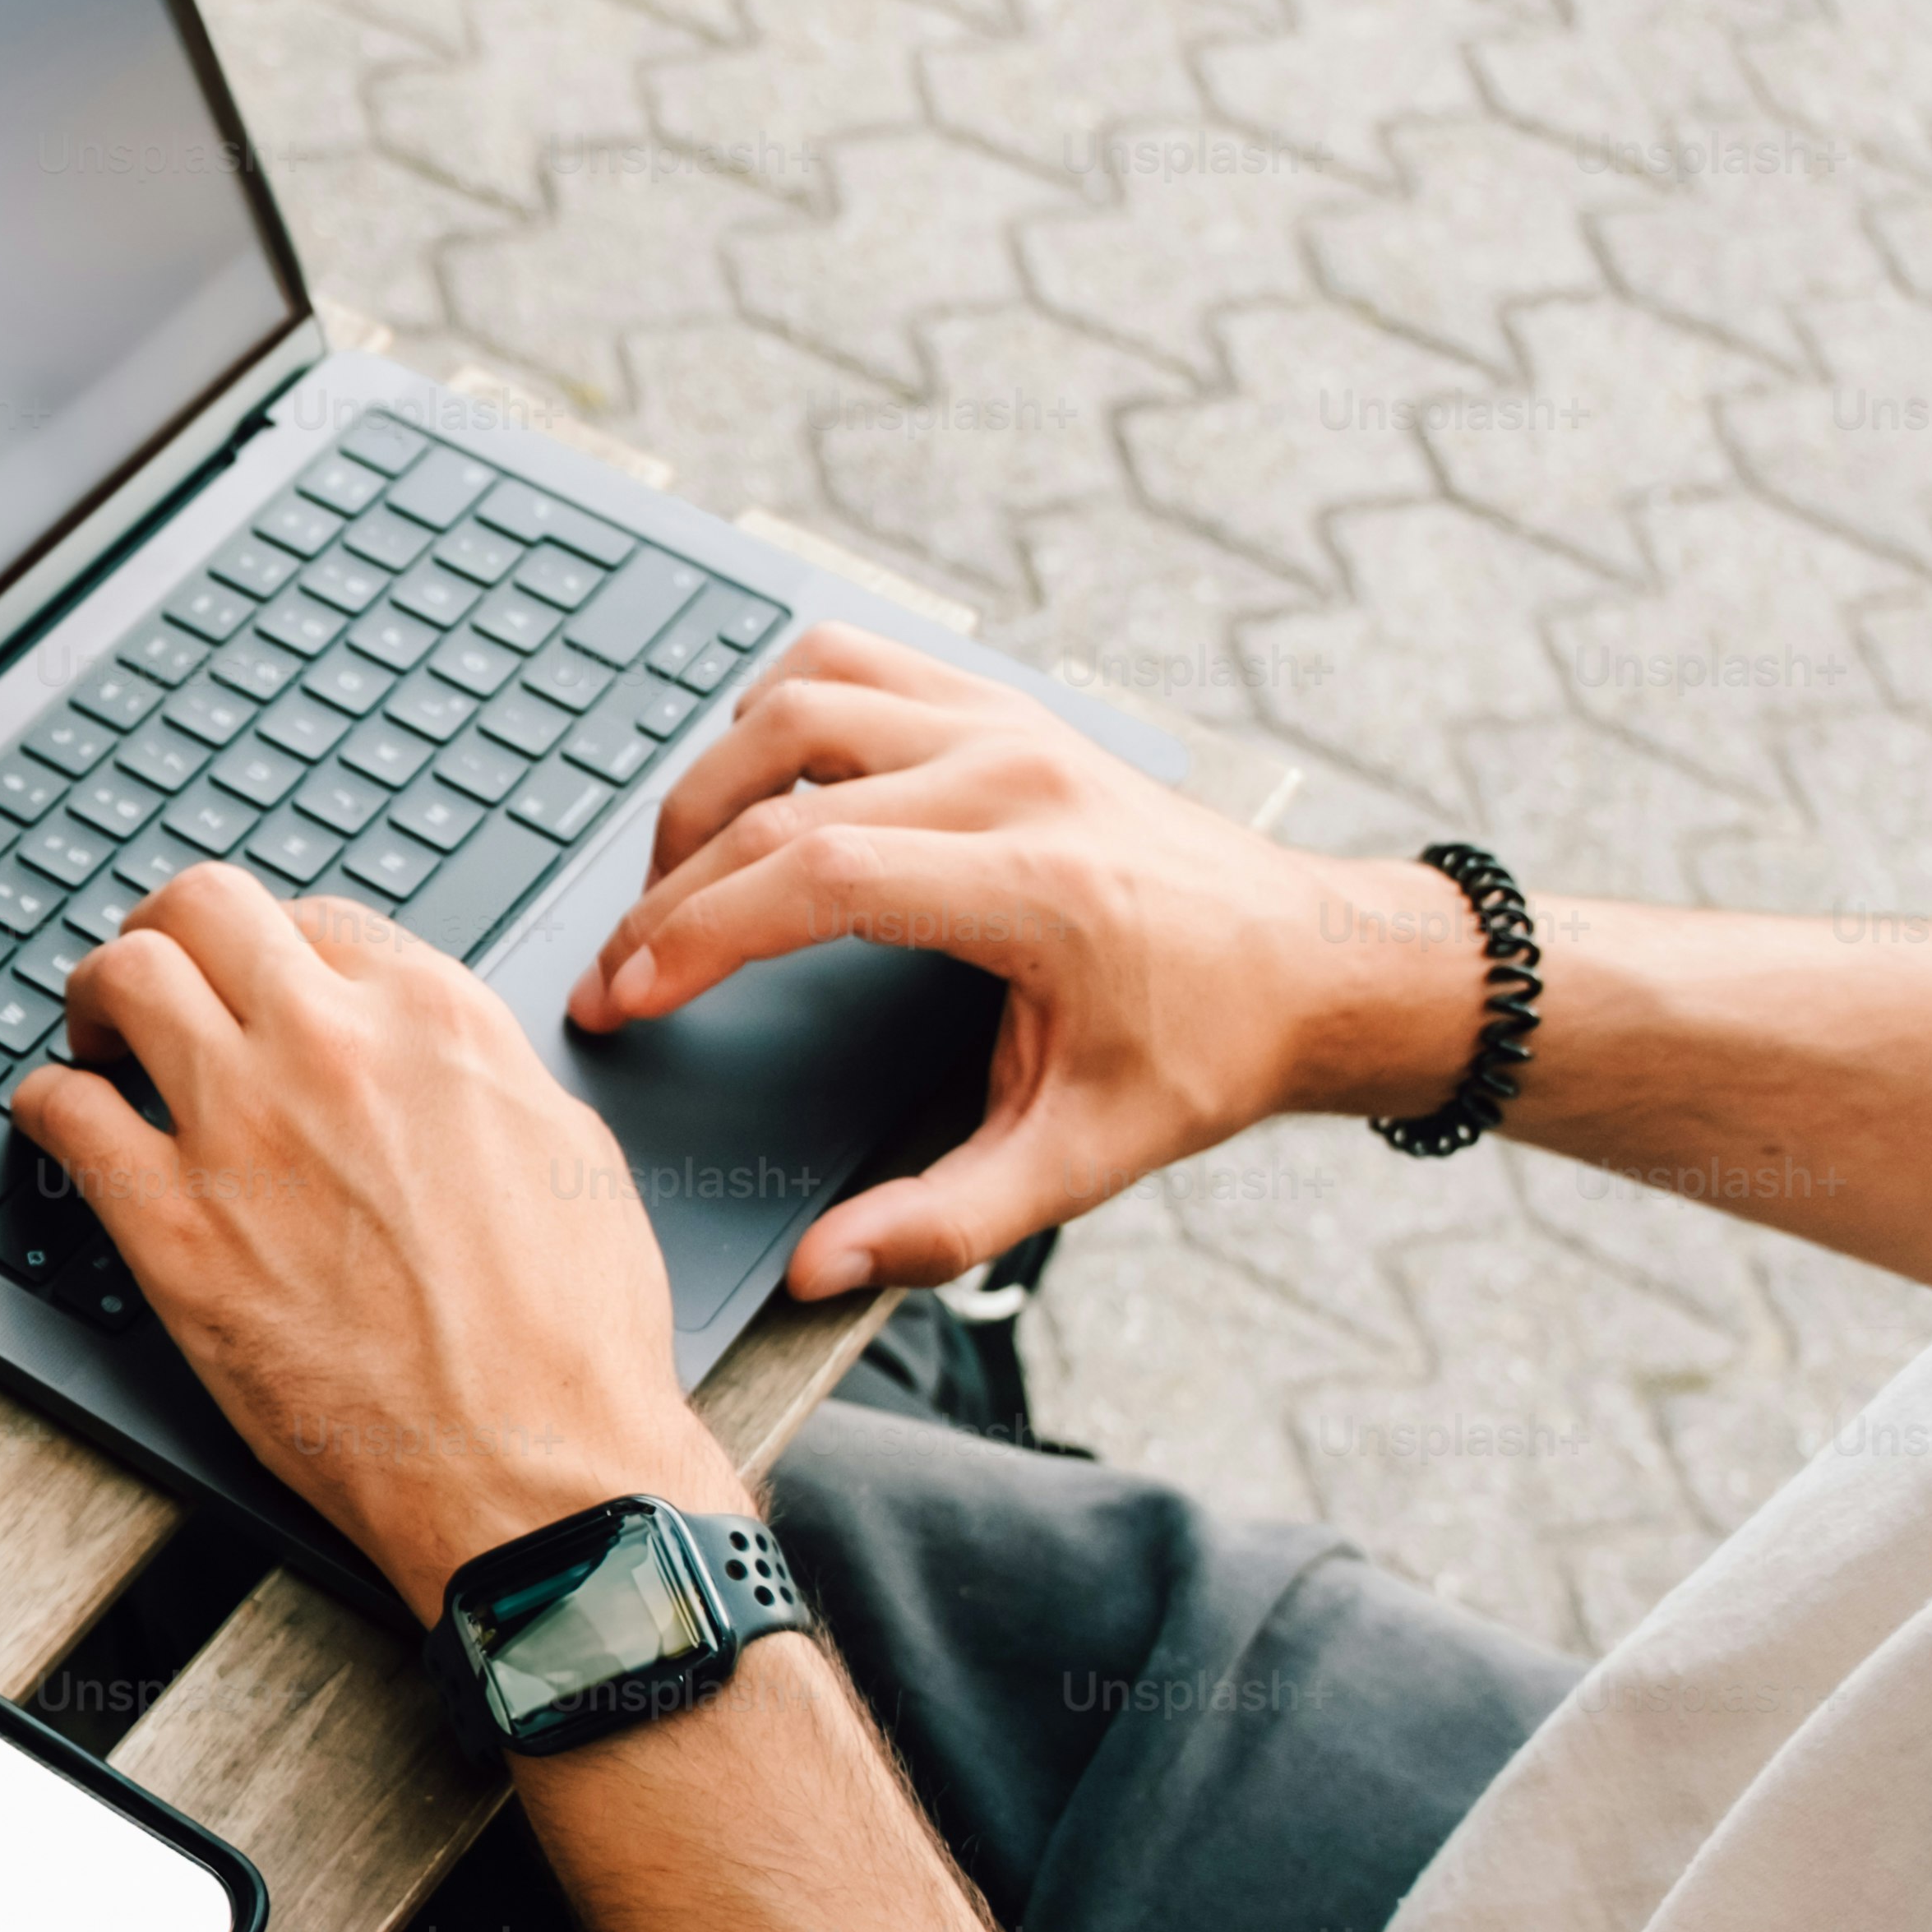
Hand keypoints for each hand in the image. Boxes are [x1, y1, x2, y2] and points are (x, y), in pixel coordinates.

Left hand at [10, 868, 745, 1618]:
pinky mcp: (170, 1228)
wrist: (536, 1463)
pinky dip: (48, 1102)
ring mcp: (240, 1129)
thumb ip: (471, 1072)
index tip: (250, 983)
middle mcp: (329, 1047)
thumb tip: (419, 1051)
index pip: (313, 918)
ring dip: (96, 999)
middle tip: (151, 979)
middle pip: (201, 909)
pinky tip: (61, 1120)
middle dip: (164, 932)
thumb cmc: (566, 1336)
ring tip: (97, 1039)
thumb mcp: (563, 1148)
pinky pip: (64, 1111)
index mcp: (434, 1019)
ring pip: (121, 980)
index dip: (268, 948)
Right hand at [566, 626, 1486, 1295]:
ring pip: (798, 700)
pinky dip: (774, 709)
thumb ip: (947, 1223)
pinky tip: (752, 789)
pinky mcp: (1003, 707)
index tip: (625, 996)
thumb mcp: (1086, 1160)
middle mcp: (1015, 779)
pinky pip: (852, 661)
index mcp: (1035, 885)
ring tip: (671, 880)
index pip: (816, 879)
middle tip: (618, 971)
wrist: (1314, 960)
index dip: (696, 936)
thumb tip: (822, 1269)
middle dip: (667, 892)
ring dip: (707, 785)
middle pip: (780, 797)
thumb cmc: (1204, 1051)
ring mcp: (1009, 725)